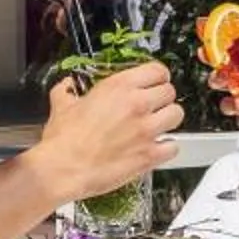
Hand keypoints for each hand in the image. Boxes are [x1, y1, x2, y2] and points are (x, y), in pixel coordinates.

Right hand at [37, 62, 183, 202]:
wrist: (62, 169)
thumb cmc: (62, 140)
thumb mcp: (62, 105)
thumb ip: (67, 91)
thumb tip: (66, 86)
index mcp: (118, 87)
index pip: (157, 70)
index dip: (158, 76)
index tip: (155, 82)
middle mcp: (137, 104)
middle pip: (170, 91)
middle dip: (163, 98)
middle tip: (155, 106)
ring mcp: (146, 130)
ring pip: (177, 115)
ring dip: (169, 119)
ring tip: (158, 125)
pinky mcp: (149, 155)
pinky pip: (174, 146)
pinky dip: (167, 148)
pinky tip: (157, 148)